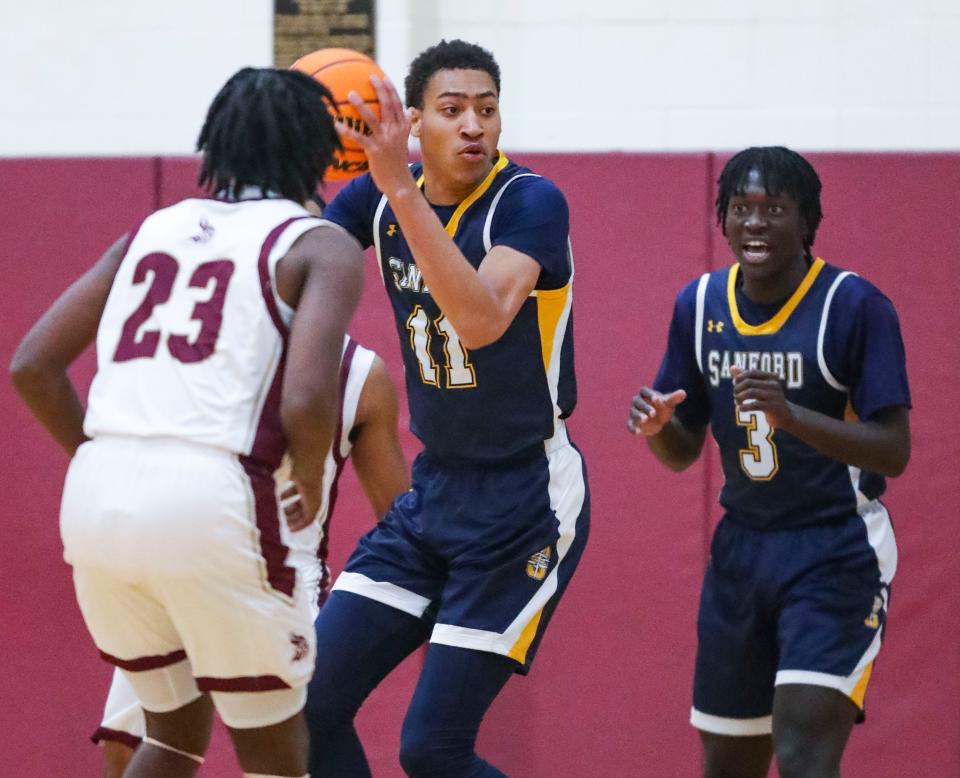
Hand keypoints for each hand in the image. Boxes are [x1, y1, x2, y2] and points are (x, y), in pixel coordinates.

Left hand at [280, 479, 320, 531]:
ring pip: (298, 502)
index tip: (290, 530)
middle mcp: (312, 498)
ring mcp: (306, 490)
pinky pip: (293, 491)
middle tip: (285, 522)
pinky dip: (286, 495)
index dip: (300, 525)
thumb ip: (307, 519)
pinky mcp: (299, 481)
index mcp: (316, 505)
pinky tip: (281, 498)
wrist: (309, 467)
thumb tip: (295, 528)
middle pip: (303, 511)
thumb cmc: (311, 488)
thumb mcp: (311, 506)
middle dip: (295, 517)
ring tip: (282, 510)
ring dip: (291, 508)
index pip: (309, 519)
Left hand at [338, 75, 415, 199]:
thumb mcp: (404, 143)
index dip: (391, 89)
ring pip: (372, 118)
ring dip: (361, 105)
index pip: (398, 104)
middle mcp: (395, 131)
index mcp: (402, 128)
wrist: (400, 184)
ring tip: (351, 93)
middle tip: (370, 77)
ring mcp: (385, 140)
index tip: (383, 77)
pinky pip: (359, 138)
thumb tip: (409, 112)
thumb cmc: (398, 163)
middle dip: (380, 89)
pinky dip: (347, 130)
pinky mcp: (375, 151)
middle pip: (388, 106)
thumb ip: (405, 126)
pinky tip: (336, 124)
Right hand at [628, 386, 686, 436]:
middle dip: (645, 407)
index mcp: (645, 394)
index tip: (656, 399)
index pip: (644, 391)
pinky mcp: (632, 423)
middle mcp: (637, 402)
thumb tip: (683, 393)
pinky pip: (630, 425)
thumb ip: (674, 398)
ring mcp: (634, 412)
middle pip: (638, 402)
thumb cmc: (663, 407)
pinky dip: (633, 428)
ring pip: (634, 413)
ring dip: (638, 416)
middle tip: (653, 413)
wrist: (658, 420)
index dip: (649, 395)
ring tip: (645, 420)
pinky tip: (638, 432)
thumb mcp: (669, 403)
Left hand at [730, 366, 794, 428]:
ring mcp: (774, 396)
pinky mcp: (772, 407)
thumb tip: (732, 367)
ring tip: (737, 402)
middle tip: (735, 394)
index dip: (740, 377)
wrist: (786, 415)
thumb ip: (746, 377)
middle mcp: (774, 385)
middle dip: (738, 388)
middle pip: (749, 382)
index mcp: (771, 377)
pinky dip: (744, 407)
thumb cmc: (769, 399)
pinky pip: (755, 405)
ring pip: (751, 392)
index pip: (752, 372)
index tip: (735, 384)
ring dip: (739, 397)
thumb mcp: (760, 387)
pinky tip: (740, 409)